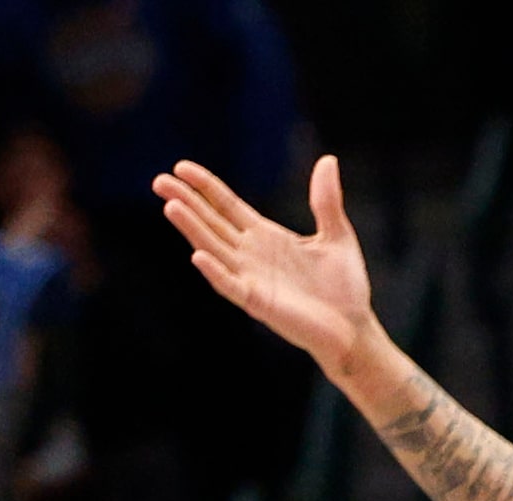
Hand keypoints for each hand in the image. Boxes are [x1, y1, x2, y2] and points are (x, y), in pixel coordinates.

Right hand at [153, 156, 377, 378]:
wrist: (354, 329)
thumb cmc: (344, 288)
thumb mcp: (336, 235)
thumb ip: (325, 201)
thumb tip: (327, 160)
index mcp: (265, 236)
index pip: (226, 206)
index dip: (205, 187)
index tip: (181, 167)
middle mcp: (251, 256)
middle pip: (210, 223)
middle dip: (186, 202)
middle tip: (159, 181)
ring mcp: (251, 279)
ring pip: (213, 249)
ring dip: (192, 229)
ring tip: (171, 206)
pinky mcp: (259, 303)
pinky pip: (231, 286)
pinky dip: (215, 272)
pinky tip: (198, 256)